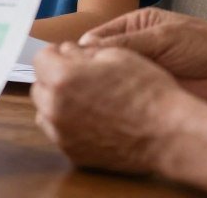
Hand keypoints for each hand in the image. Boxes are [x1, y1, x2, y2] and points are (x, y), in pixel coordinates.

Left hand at [31, 43, 190, 173]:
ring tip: (85, 98)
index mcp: (63, 79)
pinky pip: (60, 133)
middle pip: (40, 87)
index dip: (55, 53)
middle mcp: (55, 109)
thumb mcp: (116, 55)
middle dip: (55, 77)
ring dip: (58, 102)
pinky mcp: (73, 153)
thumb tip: (66, 52)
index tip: (67, 54)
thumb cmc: (146, 90)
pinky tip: (92, 118)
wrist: (167, 133)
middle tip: (79, 75)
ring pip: (46, 112)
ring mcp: (62, 135)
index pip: (40, 59)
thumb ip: (82, 52)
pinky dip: (69, 123)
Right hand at [79, 8, 206, 102]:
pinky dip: (117, 101)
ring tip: (89, 96)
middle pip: (102, 59)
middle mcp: (134, 47)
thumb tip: (87, 46)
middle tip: (76, 83)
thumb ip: (127, 42)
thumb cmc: (203, 44)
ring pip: (112, 79)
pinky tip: (108, 107)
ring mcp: (141, 70)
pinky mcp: (148, 91)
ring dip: (104, 87)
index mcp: (134, 25)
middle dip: (91, 70)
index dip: (84, 50)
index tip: (71, 63)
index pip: (98, 36)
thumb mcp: (162, 37)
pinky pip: (126, 96)